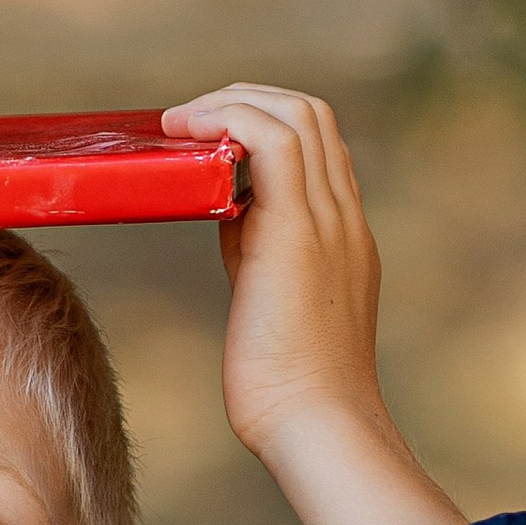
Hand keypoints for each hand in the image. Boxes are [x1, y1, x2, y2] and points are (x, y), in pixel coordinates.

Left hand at [161, 83, 463, 524]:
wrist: (317, 425)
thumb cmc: (291, 388)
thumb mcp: (276, 297)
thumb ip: (261, 250)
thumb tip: (232, 214)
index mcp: (345, 233)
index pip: (319, 144)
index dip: (265, 123)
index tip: (212, 140)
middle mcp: (344, 216)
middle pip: (311, 112)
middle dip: (245, 99)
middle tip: (189, 121)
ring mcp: (326, 219)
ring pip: (296, 112)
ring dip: (230, 101)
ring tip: (180, 122)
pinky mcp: (296, 231)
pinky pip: (270, 140)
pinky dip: (226, 119)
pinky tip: (185, 133)